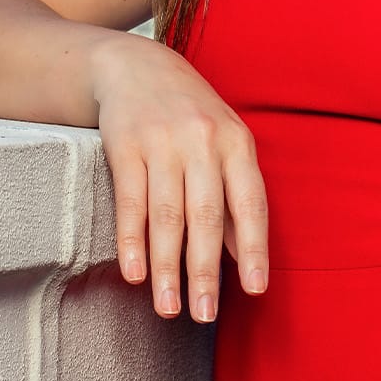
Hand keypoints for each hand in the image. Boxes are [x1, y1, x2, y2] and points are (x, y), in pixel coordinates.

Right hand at [90, 32, 267, 322]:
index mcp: (236, 142)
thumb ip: (233, 195)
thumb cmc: (189, 114)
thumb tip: (241, 256)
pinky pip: (130, 200)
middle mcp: (203, 141)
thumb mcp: (223, 143)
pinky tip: (134, 273)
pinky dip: (132, 240)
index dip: (252, 247)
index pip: (250, 202)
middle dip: (205, 270)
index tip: (255, 290)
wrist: (135, 66)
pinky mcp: (125, 144)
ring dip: (167, 267)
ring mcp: (163, 141)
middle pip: (206, 215)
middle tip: (204, 315)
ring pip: (167, 214)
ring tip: (169, 308)